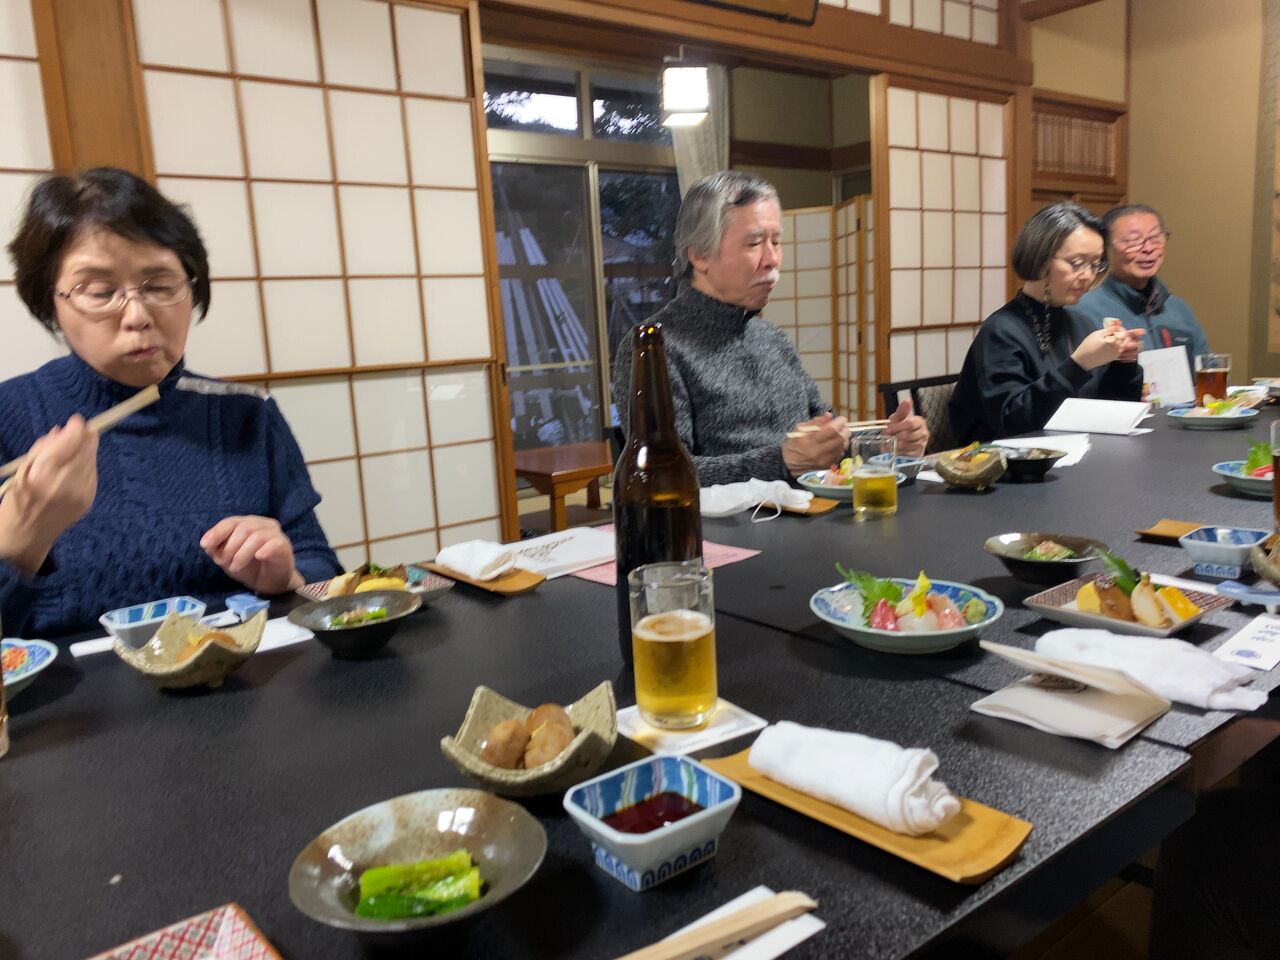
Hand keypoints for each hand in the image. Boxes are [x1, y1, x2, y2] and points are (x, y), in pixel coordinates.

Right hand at [0, 416, 97, 574]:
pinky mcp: (88, 501)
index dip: (76, 428)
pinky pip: (93, 475)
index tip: (77, 420)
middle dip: (85, 437)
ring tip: (75, 448)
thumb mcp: (23, 470)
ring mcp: (80, 493)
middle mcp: (66, 483)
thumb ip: (43, 449)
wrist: (25, 535)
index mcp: (43, 473)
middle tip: (81, 430)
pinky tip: (77, 467)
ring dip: (87, 451)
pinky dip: (87, 466)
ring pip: (92, 461)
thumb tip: (61, 431)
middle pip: (86, 450)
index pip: (70, 442)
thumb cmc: (18, 499)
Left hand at [201, 515, 303, 594]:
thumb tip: (208, 545)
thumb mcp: (228, 559)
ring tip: (235, 567)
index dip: (217, 532)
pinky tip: (258, 557)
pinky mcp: (285, 546)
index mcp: (249, 523)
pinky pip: (273, 544)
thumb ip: (217, 550)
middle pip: (244, 528)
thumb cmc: (250, 568)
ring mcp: (276, 534)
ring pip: (256, 536)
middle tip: (223, 563)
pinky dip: (263, 550)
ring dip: (241, 553)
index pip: (231, 521)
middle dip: (229, 547)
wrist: (271, 583)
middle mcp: (263, 524)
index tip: (205, 545)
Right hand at [782, 412, 849, 476]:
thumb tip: (829, 415)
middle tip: (844, 425)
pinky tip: (838, 443)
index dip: (840, 422)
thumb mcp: (799, 429)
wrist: (788, 465)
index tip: (841, 419)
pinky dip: (841, 447)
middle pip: (840, 439)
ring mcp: (823, 460)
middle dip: (845, 430)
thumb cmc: (793, 444)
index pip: (831, 430)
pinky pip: (839, 455)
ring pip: (842, 447)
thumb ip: (815, 422)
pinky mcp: (826, 466)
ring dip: (845, 438)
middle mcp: (818, 452)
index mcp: (809, 440)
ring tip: (842, 433)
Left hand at [884, 399, 928, 457]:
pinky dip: (898, 453)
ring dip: (895, 445)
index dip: (897, 427)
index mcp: (919, 422)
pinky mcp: (917, 454)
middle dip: (895, 437)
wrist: (902, 443)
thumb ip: (902, 411)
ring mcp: (921, 444)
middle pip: (908, 435)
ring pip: (907, 446)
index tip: (888, 429)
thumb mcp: (898, 419)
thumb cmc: (900, 429)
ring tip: (889, 444)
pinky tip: (894, 450)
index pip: (910, 423)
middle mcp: (923, 433)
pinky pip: (907, 454)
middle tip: (887, 437)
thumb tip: (907, 400)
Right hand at [1072, 327, 1143, 370]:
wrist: (1083, 360)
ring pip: (1130, 352)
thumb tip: (1118, 326)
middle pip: (1131, 343)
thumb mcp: (1097, 334)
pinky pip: (1125, 358)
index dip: (1135, 333)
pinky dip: (1131, 356)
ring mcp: (1116, 355)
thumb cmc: (1088, 345)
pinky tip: (1134, 354)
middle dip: (1134, 338)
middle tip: (1138, 334)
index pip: (1127, 335)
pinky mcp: (1114, 359)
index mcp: (1114, 342)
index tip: (1143, 331)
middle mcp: (1118, 349)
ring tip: (1140, 343)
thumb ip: (1109, 330)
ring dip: (1136, 347)